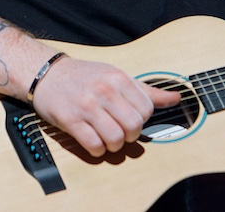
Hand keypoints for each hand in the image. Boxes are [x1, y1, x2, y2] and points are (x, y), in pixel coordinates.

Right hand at [31, 56, 180, 156]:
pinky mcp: (70, 120)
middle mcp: (104, 91)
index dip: (143, 119)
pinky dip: (98, 150)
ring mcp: (87, 106)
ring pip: (115, 138)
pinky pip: (93, 145)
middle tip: (123, 132)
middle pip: (133, 126)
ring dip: (114, 145)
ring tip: (109, 138)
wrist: (48, 74)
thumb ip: (147, 91)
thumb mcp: (118, 76)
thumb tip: (176, 98)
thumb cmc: (86, 76)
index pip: (146, 109)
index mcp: (119, 78)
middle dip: (131, 135)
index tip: (133, 118)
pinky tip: (95, 142)